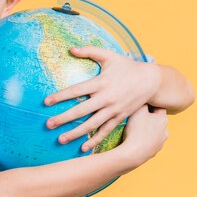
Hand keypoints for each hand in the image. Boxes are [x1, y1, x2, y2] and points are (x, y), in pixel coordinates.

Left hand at [44, 46, 159, 151]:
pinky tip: (83, 148)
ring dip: (75, 133)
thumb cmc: (127, 66)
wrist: (151, 81)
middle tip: (48, 125)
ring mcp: (113, 109)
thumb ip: (89, 50)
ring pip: (91, 124)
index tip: (46, 102)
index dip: (61, 96)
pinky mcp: (119, 117)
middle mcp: (106, 98)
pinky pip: (105, 131)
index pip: (76, 90)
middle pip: (81, 111)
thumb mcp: (110, 55)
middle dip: (63, 118)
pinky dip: (95, 140)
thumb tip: (71, 48)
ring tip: (61, 139)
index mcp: (101, 82)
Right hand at [120, 105, 167, 167]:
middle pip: (156, 119)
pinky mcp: (155, 151)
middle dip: (148, 117)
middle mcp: (165, 130)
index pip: (158, 107)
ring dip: (147, 129)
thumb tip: (144, 96)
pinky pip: (150, 142)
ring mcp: (161, 142)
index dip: (149, 105)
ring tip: (135, 129)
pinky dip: (144, 139)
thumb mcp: (138, 110)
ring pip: (154, 131)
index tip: (140, 105)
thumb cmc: (136, 130)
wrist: (134, 153)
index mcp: (163, 119)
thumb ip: (142, 102)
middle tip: (136, 117)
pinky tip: (136, 139)